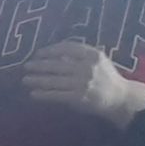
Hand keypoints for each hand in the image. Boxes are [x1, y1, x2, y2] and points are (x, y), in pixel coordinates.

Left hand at [22, 41, 136, 121]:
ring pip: (54, 80)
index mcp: (92, 54)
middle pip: (57, 64)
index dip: (50, 50)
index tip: (38, 53)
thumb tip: (55, 53)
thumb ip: (79, 55)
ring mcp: (83, 83)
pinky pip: (56, 95)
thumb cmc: (106, 77)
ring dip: (37, 80)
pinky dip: (43, 94)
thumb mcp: (98, 60)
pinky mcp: (78, 98)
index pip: (66, 48)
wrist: (119, 97)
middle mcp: (87, 67)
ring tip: (25, 80)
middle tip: (26, 66)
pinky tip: (33, 94)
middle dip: (39, 65)